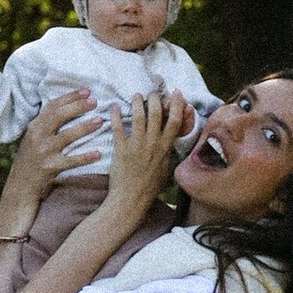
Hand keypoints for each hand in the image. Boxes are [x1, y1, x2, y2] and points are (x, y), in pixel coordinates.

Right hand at [0, 91, 91, 235]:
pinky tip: (98, 153)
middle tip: (95, 101)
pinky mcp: (50, 167)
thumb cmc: (32, 157)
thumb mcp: (34, 136)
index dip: (70, 97)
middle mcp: (38, 136)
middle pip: (59, 116)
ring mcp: (44, 151)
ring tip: (100, 120)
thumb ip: (47, 122)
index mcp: (35, 126)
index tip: (87, 91)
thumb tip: (68, 105)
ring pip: (67, 136)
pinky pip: (71, 160)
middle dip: (78, 107)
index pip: (53, 106)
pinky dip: (85, 157)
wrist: (21, 183)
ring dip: (85, 127)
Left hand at [99, 88, 192, 231]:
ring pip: (139, 117)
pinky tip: (115, 108)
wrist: (132, 199)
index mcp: (165, 148)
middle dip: (155, 98)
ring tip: (136, 96)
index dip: (177, 104)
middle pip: (157, 114)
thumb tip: (172, 136)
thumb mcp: (166, 167)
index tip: (177, 93)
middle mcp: (153, 144)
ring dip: (137, 103)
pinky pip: (119, 128)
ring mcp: (137, 146)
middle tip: (152, 93)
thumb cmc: (150, 186)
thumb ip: (168, 150)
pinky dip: (117, 116)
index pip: (175, 121)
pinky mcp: (121, 150)